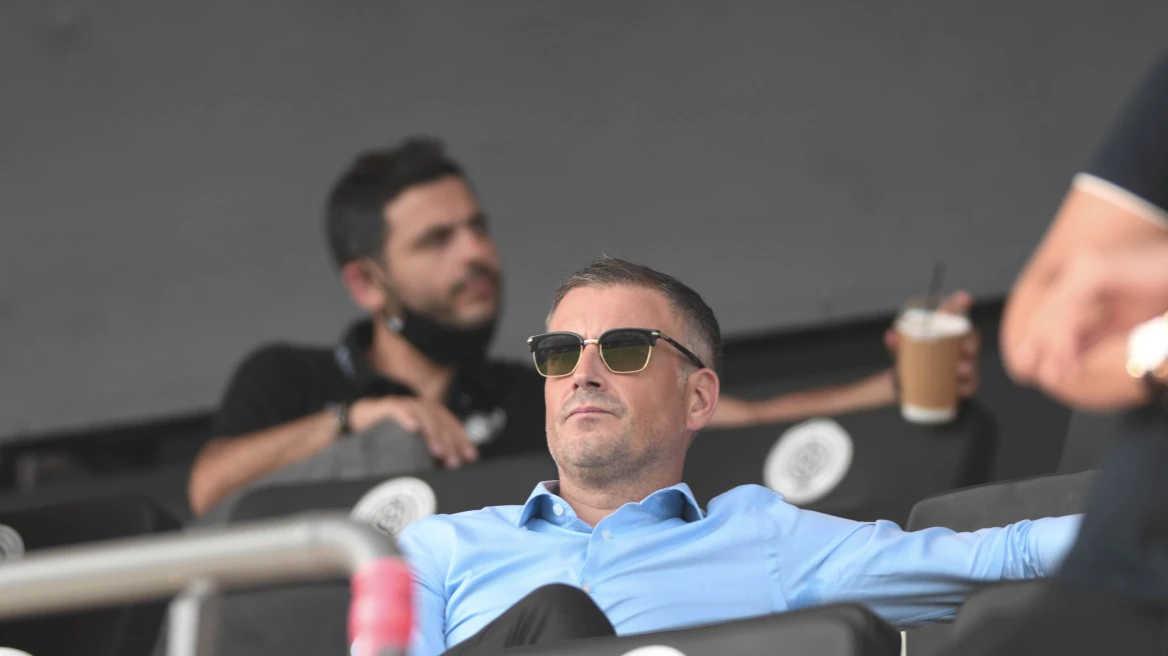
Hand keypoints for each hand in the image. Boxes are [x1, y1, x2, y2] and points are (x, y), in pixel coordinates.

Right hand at [349, 396, 478, 468]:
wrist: (364, 418)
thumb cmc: (392, 434)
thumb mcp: (415, 444)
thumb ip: (431, 453)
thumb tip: (449, 470)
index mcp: (434, 415)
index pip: (453, 426)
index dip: (463, 441)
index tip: (470, 458)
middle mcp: (424, 407)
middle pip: (442, 423)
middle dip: (450, 443)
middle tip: (453, 462)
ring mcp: (408, 405)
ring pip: (425, 416)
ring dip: (433, 433)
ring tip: (437, 451)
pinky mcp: (389, 405)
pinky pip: (401, 410)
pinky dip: (408, 417)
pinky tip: (413, 429)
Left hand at [883, 290, 980, 397]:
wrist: (906, 386)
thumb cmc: (909, 362)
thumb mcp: (901, 352)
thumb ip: (896, 344)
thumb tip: (891, 335)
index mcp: (945, 335)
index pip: (954, 317)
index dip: (960, 304)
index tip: (965, 298)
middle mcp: (958, 349)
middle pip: (972, 340)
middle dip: (971, 342)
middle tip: (963, 348)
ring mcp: (962, 366)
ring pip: (973, 363)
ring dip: (969, 365)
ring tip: (958, 370)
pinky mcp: (961, 385)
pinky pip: (970, 385)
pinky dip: (967, 386)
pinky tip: (961, 388)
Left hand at [1011, 242, 1167, 392]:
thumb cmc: (1159, 293)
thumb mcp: (1118, 322)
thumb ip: (1090, 336)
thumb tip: (1063, 360)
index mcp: (1077, 277)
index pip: (1051, 313)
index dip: (1044, 344)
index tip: (1052, 375)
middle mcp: (1075, 268)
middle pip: (1047, 313)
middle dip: (1044, 348)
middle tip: (1053, 379)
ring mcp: (1082, 265)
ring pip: (1055, 312)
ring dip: (1055, 347)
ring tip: (1060, 374)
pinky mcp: (1093, 269)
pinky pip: (1070, 306)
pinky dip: (1066, 335)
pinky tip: (1068, 357)